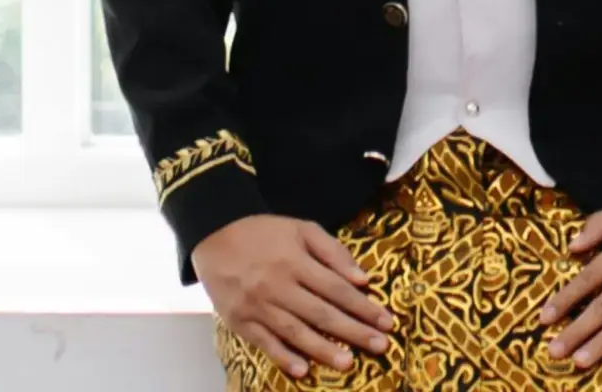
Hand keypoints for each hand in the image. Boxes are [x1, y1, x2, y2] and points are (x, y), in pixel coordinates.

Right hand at [192, 214, 395, 379]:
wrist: (214, 234)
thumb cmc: (265, 232)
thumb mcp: (302, 229)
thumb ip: (333, 252)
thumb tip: (362, 279)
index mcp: (296, 262)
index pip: (338, 289)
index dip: (364, 307)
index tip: (387, 321)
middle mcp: (278, 286)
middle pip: (322, 313)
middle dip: (353, 331)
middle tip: (380, 346)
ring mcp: (257, 306)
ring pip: (295, 332)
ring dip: (323, 350)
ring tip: (348, 363)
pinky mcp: (239, 321)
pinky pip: (264, 343)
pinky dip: (283, 357)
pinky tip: (302, 371)